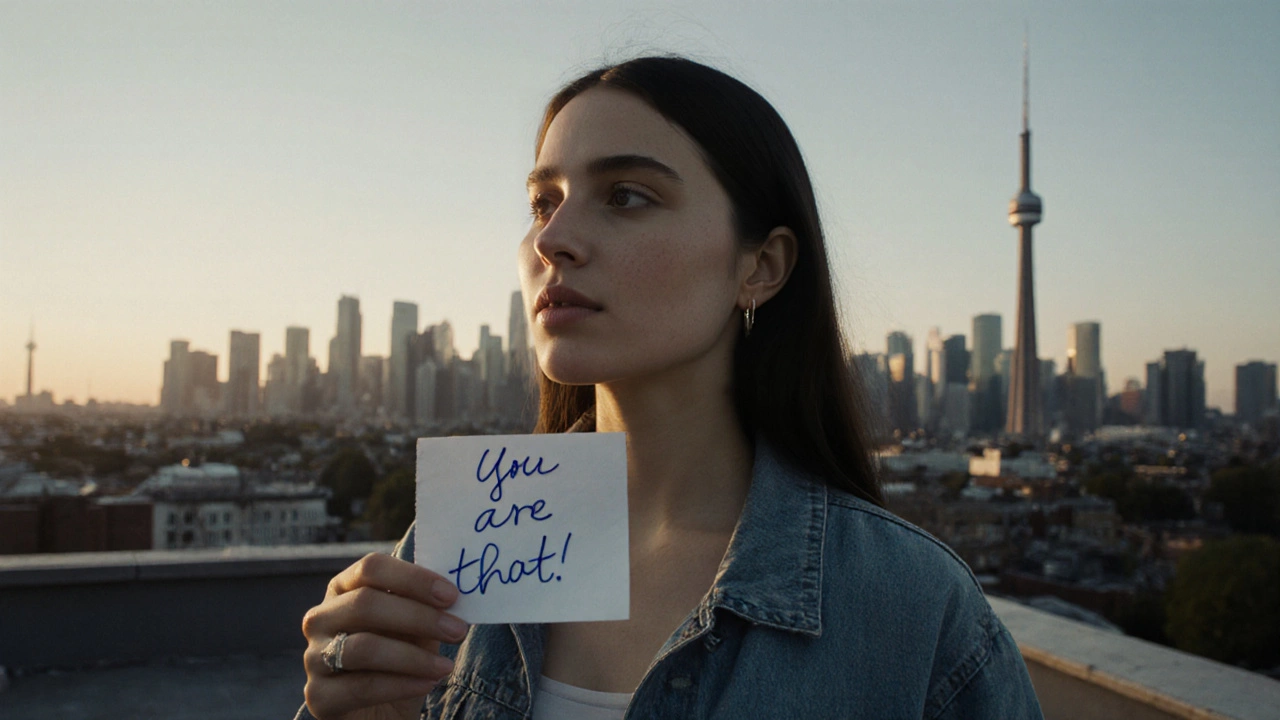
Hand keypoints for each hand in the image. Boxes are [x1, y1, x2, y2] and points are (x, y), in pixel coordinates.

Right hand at [301, 552, 467, 719]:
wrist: (378, 713)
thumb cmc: (398, 660)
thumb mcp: (414, 629)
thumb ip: (426, 609)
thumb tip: (455, 596)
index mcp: (343, 588)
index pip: (371, 568)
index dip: (412, 578)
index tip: (451, 595)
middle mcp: (321, 618)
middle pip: (365, 604)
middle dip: (418, 617)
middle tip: (457, 630)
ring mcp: (314, 657)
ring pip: (364, 647)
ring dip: (413, 657)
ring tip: (445, 666)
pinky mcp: (318, 696)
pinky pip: (361, 687)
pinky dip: (400, 685)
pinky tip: (427, 684)